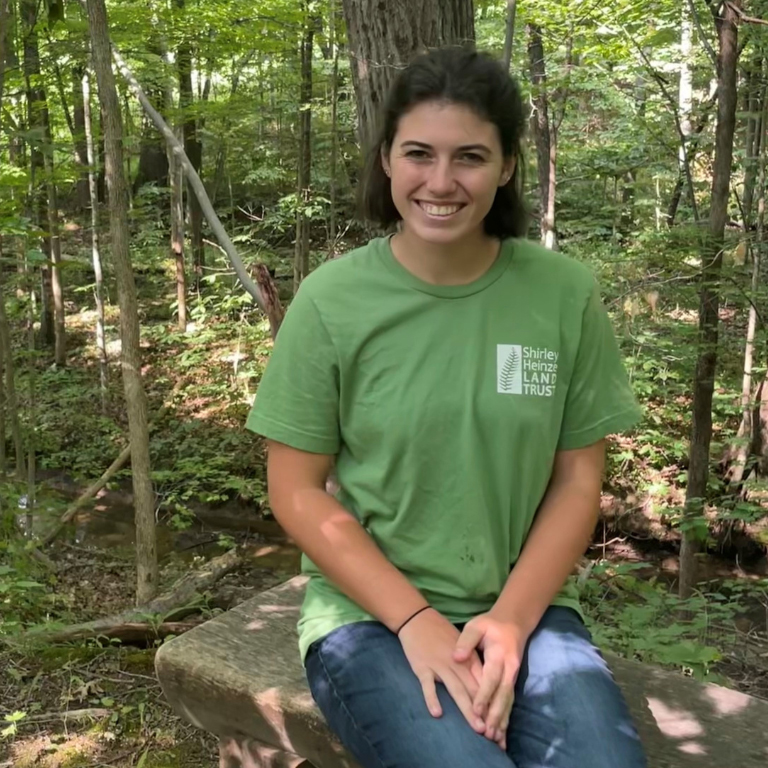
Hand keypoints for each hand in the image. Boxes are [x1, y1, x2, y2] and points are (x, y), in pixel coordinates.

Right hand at [398, 608, 485, 734]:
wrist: (417, 618)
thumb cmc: (441, 632)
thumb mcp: (462, 645)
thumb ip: (472, 664)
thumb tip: (486, 686)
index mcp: (467, 658)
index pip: (483, 682)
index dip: (492, 701)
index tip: (500, 720)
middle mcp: (456, 663)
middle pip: (472, 690)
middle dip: (484, 711)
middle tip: (494, 731)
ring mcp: (438, 666)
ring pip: (455, 690)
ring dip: (467, 709)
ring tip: (477, 727)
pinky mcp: (422, 667)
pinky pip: (428, 685)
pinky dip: (432, 698)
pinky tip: (437, 713)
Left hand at [453, 614, 527, 749]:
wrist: (514, 622)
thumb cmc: (491, 624)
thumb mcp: (476, 625)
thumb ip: (466, 641)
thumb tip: (456, 657)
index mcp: (499, 655)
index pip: (491, 678)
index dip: (484, 694)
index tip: (476, 709)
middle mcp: (509, 668)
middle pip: (503, 694)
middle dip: (495, 715)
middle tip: (486, 733)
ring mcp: (513, 676)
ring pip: (508, 701)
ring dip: (501, 720)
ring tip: (494, 739)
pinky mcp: (512, 682)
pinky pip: (510, 702)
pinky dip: (505, 718)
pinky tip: (501, 732)